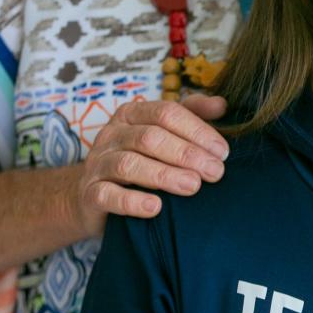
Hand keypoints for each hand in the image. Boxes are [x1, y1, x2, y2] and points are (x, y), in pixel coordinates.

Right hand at [77, 94, 228, 229]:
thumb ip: (191, 115)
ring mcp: (97, 163)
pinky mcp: (90, 193)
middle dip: (186, 153)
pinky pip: (107, 195)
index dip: (196, 130)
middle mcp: (111, 134)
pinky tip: (156, 208)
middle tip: (215, 172)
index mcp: (131, 114)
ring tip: (193, 186)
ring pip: (129, 164)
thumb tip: (222, 105)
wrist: (95, 196)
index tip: (222, 152)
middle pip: (149, 137)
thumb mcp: (163, 133)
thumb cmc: (140, 160)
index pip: (165, 113)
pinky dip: (132, 201)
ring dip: (164, 175)